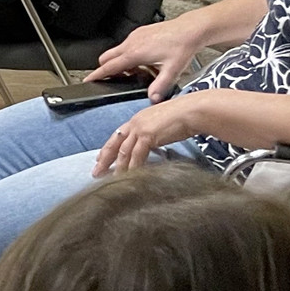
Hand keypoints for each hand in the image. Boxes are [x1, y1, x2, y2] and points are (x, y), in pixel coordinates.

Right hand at [87, 18, 205, 99]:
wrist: (190, 29)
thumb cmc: (182, 45)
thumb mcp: (172, 70)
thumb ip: (160, 87)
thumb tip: (152, 99)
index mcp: (135, 53)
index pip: (108, 66)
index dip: (96, 75)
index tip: (88, 80)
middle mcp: (131, 43)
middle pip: (107, 58)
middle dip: (107, 69)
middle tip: (117, 79)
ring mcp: (135, 36)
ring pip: (117, 51)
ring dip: (121, 63)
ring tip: (139, 72)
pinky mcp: (140, 33)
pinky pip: (127, 45)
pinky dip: (130, 55)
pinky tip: (146, 61)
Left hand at [93, 92, 212, 175]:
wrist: (193, 111)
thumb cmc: (184, 116)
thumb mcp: (163, 123)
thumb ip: (154, 132)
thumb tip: (153, 142)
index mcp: (138, 119)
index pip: (118, 135)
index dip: (108, 148)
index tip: (100, 158)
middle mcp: (135, 122)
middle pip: (114, 143)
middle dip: (104, 159)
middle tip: (96, 172)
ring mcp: (140, 128)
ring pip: (123, 151)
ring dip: (117, 166)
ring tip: (111, 179)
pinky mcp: (148, 135)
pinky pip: (137, 155)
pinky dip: (133, 166)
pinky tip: (130, 176)